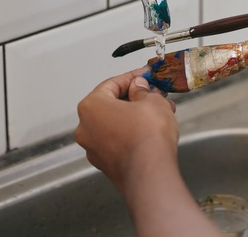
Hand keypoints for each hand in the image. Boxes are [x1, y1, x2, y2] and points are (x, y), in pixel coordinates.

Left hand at [74, 66, 177, 192]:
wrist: (150, 172)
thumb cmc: (147, 136)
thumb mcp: (152, 100)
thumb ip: (143, 90)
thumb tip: (139, 88)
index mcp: (91, 106)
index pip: (112, 84)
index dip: (134, 77)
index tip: (146, 76)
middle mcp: (86, 128)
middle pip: (112, 105)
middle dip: (136, 98)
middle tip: (155, 94)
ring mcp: (93, 149)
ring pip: (116, 124)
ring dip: (136, 116)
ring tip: (160, 113)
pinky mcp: (105, 164)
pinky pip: (118, 141)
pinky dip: (133, 133)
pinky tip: (152, 131)